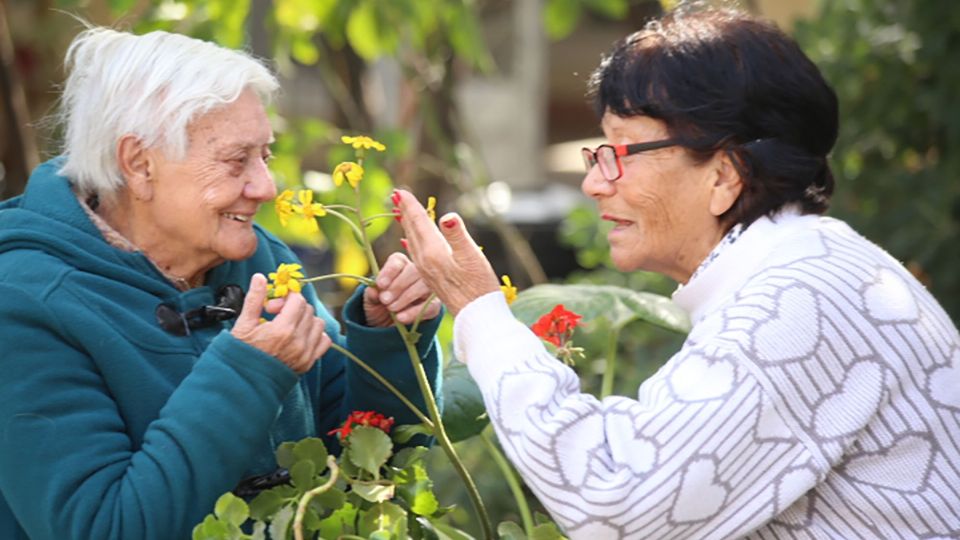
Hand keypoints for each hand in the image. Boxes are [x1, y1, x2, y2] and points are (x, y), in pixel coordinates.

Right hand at [231, 274, 331, 373]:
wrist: (243, 382)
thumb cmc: (241, 352)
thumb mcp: (243, 324)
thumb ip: (254, 299)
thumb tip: (260, 277)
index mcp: (282, 330)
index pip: (298, 300)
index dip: (286, 298)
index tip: (272, 306)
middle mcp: (298, 342)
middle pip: (308, 310)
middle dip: (294, 307)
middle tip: (277, 315)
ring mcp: (305, 354)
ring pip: (318, 324)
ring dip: (306, 320)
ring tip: (288, 325)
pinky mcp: (308, 363)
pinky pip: (324, 341)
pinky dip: (316, 335)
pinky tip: (300, 336)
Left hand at [364, 252, 441, 326]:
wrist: (386, 327)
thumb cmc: (378, 306)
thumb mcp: (370, 300)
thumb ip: (371, 293)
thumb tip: (374, 290)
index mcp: (398, 266)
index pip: (398, 261)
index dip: (389, 272)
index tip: (380, 285)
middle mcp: (416, 273)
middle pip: (414, 270)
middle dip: (398, 286)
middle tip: (385, 300)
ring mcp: (427, 289)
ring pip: (425, 285)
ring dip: (406, 297)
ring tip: (391, 309)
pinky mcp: (434, 306)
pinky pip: (430, 306)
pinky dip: (415, 312)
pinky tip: (401, 318)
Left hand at [394, 189, 499, 315]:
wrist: (476, 316)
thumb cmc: (479, 287)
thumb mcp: (471, 258)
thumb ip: (457, 235)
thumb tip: (446, 216)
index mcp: (433, 252)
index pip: (419, 223)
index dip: (410, 205)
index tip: (400, 191)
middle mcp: (424, 261)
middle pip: (411, 230)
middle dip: (404, 212)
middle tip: (396, 196)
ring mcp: (426, 271)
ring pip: (411, 242)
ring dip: (407, 225)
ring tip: (402, 214)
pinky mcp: (430, 279)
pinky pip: (415, 253)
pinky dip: (412, 240)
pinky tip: (412, 241)